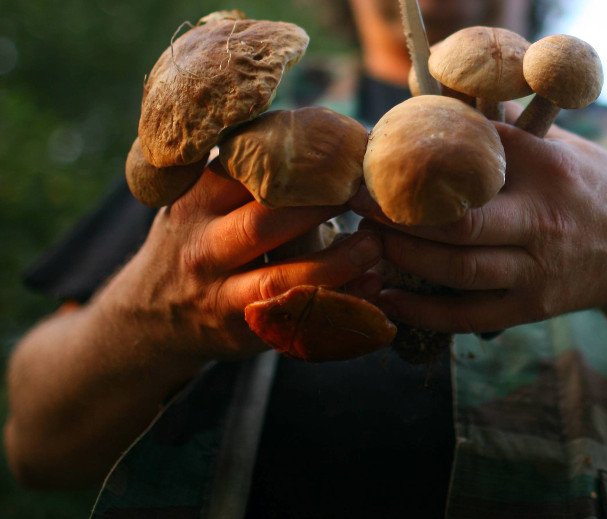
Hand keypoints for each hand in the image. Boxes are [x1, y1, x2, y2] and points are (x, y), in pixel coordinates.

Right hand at [102, 161, 383, 359]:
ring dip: (339, 261)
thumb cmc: (197, 241)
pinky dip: (341, 302)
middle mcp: (204, 246)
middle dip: (323, 206)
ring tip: (374, 243)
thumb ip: (248, 173)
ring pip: (283, 277)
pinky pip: (296, 317)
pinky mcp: (242, 331)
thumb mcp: (203, 200)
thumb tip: (328, 132)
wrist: (152, 315)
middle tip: (366, 195)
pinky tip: (372, 287)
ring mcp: (220, 293)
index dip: (302, 162)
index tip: (345, 153)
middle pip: (265, 221)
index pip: (247, 171)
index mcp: (198, 199)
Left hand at [351, 123, 606, 332]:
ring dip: (404, 257)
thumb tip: (442, 110)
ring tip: (370, 244)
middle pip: (457, 222)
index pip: (472, 161)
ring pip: (458, 270)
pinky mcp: (532, 308)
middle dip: (398, 215)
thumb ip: (507, 133)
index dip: (417, 163)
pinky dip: (423, 312)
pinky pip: (468, 315)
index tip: (377, 162)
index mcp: (547, 170)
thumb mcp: (560, 148)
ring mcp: (538, 270)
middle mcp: (543, 221)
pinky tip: (388, 299)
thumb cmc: (590, 189)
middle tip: (358, 205)